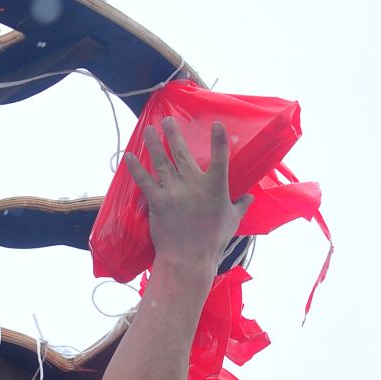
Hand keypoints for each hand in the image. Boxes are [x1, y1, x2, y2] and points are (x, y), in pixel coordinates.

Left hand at [125, 118, 251, 274]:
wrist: (189, 259)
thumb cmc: (213, 241)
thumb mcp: (233, 221)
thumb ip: (241, 205)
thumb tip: (250, 197)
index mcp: (215, 187)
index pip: (220, 158)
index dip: (218, 140)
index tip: (216, 124)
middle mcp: (194, 185)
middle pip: (182, 153)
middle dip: (174, 134)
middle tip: (168, 119)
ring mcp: (174, 192)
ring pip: (162, 162)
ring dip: (155, 143)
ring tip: (150, 129)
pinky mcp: (158, 202)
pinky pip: (145, 181)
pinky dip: (136, 168)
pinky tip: (129, 156)